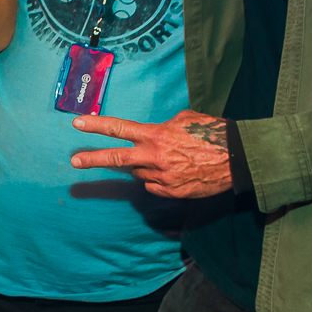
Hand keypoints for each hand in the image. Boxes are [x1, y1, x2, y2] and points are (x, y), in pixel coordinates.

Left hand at [69, 108, 233, 197]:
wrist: (238, 159)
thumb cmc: (212, 133)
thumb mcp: (184, 119)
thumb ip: (162, 127)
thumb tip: (151, 136)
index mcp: (156, 135)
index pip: (120, 129)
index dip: (97, 126)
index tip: (77, 123)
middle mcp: (155, 157)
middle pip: (117, 159)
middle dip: (93, 159)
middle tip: (74, 161)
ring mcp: (162, 178)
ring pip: (140, 173)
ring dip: (145, 166)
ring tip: (168, 159)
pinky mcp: (172, 192)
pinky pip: (154, 186)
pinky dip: (158, 179)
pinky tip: (175, 172)